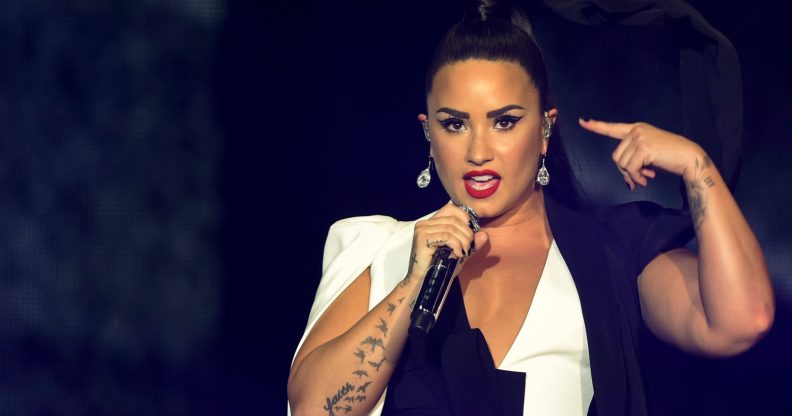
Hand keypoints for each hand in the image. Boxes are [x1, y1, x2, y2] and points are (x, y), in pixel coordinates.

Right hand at [407, 203, 488, 279]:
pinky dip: (456, 245)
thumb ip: (470, 243)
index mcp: (431, 223)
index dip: (464, 217)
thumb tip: (484, 235)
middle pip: (453, 219)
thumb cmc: (439, 269)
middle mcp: (425, 224)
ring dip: (463, 241)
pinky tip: (458, 254)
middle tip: (469, 247)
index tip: (470, 233)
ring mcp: (422, 230)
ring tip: (464, 252)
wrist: (423, 283)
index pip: (450, 209)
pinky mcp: (422, 238)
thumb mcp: (458, 254)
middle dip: (467, 233)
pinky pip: (446, 236)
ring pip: (451, 228)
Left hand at [578, 118, 706, 188]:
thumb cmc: (669, 157)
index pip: (612, 128)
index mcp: (637, 129)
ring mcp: (639, 137)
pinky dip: (636, 177)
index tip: (582, 122)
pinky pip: (630, 168)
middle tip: (638, 178)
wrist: (689, 157)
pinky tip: (648, 178)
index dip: (596, 126)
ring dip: (632, 175)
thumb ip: (633, 160)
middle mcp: (636, 130)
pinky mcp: (643, 147)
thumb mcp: (647, 155)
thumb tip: (626, 180)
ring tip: (646, 178)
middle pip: (616, 156)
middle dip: (625, 171)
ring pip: (621, 163)